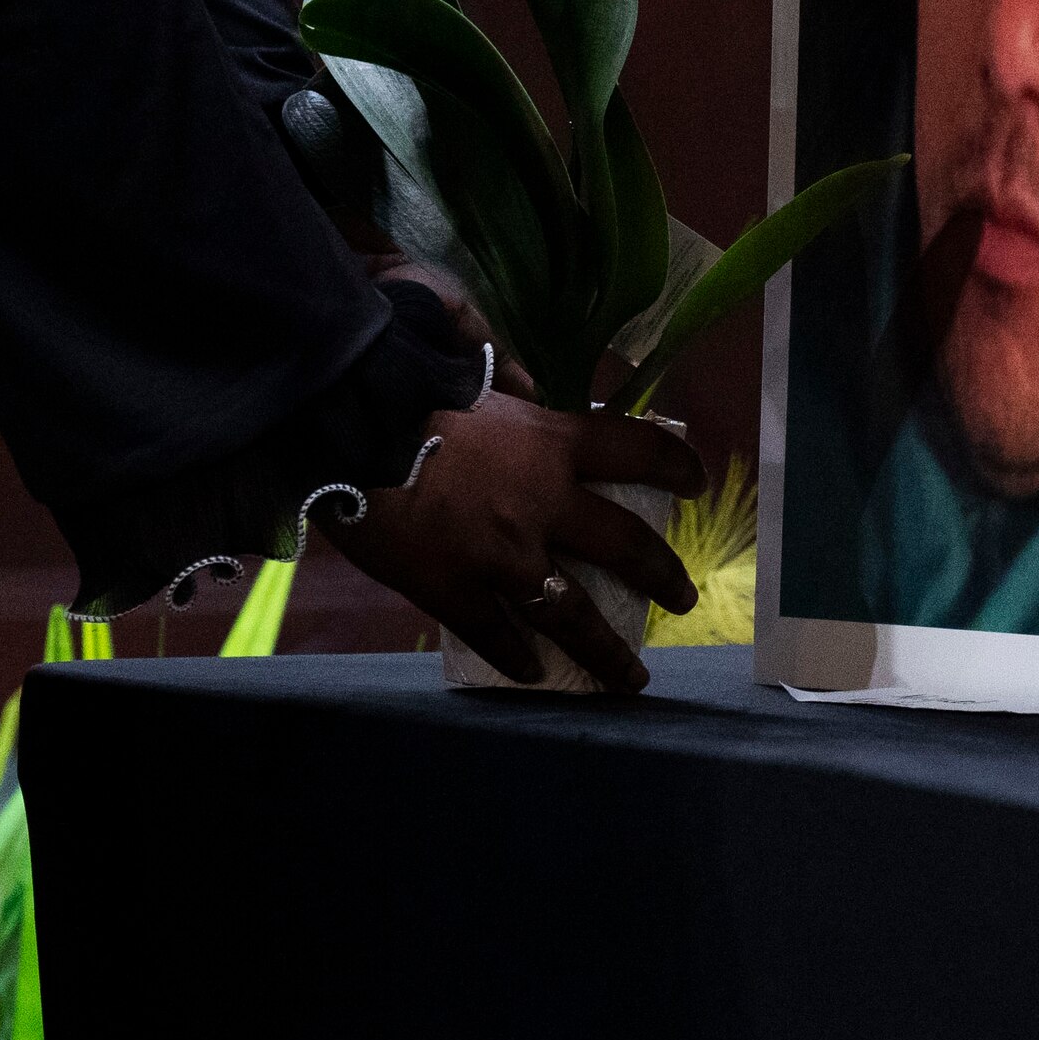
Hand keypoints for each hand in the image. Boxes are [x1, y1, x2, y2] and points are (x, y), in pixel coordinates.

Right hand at [335, 388, 710, 692]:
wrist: (341, 425)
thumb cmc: (404, 381)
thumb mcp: (470, 361)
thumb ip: (510, 376)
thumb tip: (531, 385)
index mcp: (552, 442)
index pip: (637, 452)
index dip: (676, 467)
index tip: (696, 483)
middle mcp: (543, 505)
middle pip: (626, 547)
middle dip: (663, 576)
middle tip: (684, 598)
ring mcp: (502, 558)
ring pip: (572, 617)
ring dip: (606, 652)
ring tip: (630, 678)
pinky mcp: (455, 593)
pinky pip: (497, 635)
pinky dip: (518, 657)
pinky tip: (532, 672)